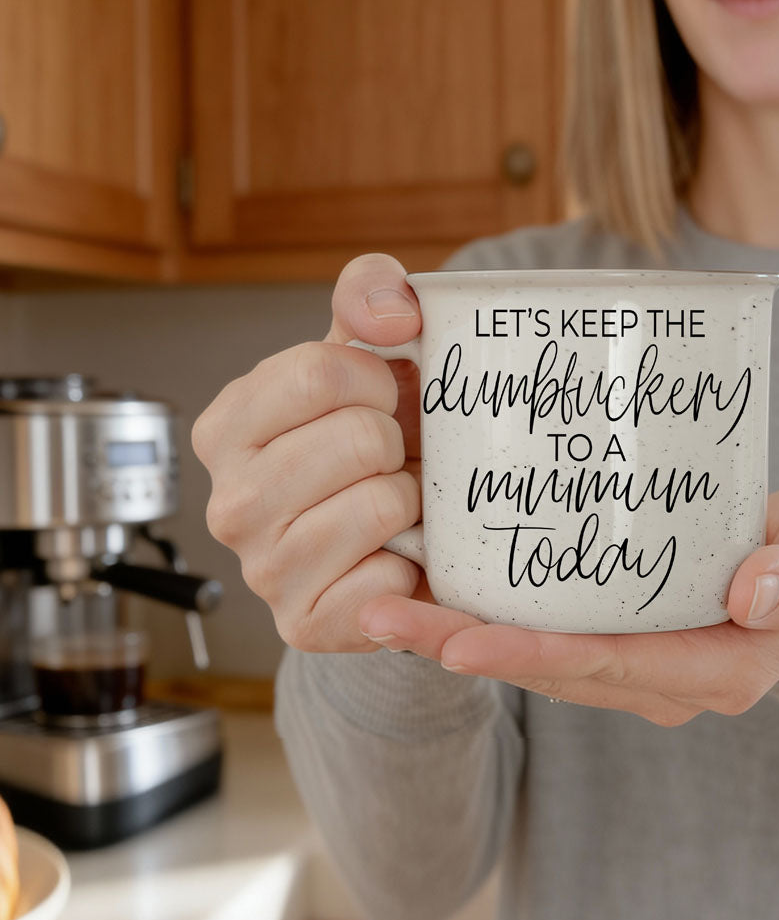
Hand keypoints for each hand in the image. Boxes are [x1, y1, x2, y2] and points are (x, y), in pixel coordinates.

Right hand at [193, 253, 429, 651]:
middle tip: (391, 462)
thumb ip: (371, 293)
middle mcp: (230, 502)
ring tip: (395, 507)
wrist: (399, 536)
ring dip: (410, 502)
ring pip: (381, 505)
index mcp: (228, 426)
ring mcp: (264, 571)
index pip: (321, 370)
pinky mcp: (306, 625)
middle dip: (397, 444)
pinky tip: (393, 558)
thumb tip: (394, 314)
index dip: (377, 380)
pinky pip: (386, 582)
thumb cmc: (374, 441)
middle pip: (359, 438)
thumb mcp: (367, 352)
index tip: (381, 400)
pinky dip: (410, 566)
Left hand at [360, 481, 778, 724]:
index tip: (455, 637)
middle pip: (551, 666)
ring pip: (539, 656)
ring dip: (460, 636)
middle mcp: (663, 681)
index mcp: (711, 668)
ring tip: (382, 607)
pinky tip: (437, 590)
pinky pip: (549, 636)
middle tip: (380, 617)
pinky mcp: (623, 639)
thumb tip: (750, 596)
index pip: (605, 663)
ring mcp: (640, 666)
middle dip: (463, 646)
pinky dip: (493, 618)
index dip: (529, 653)